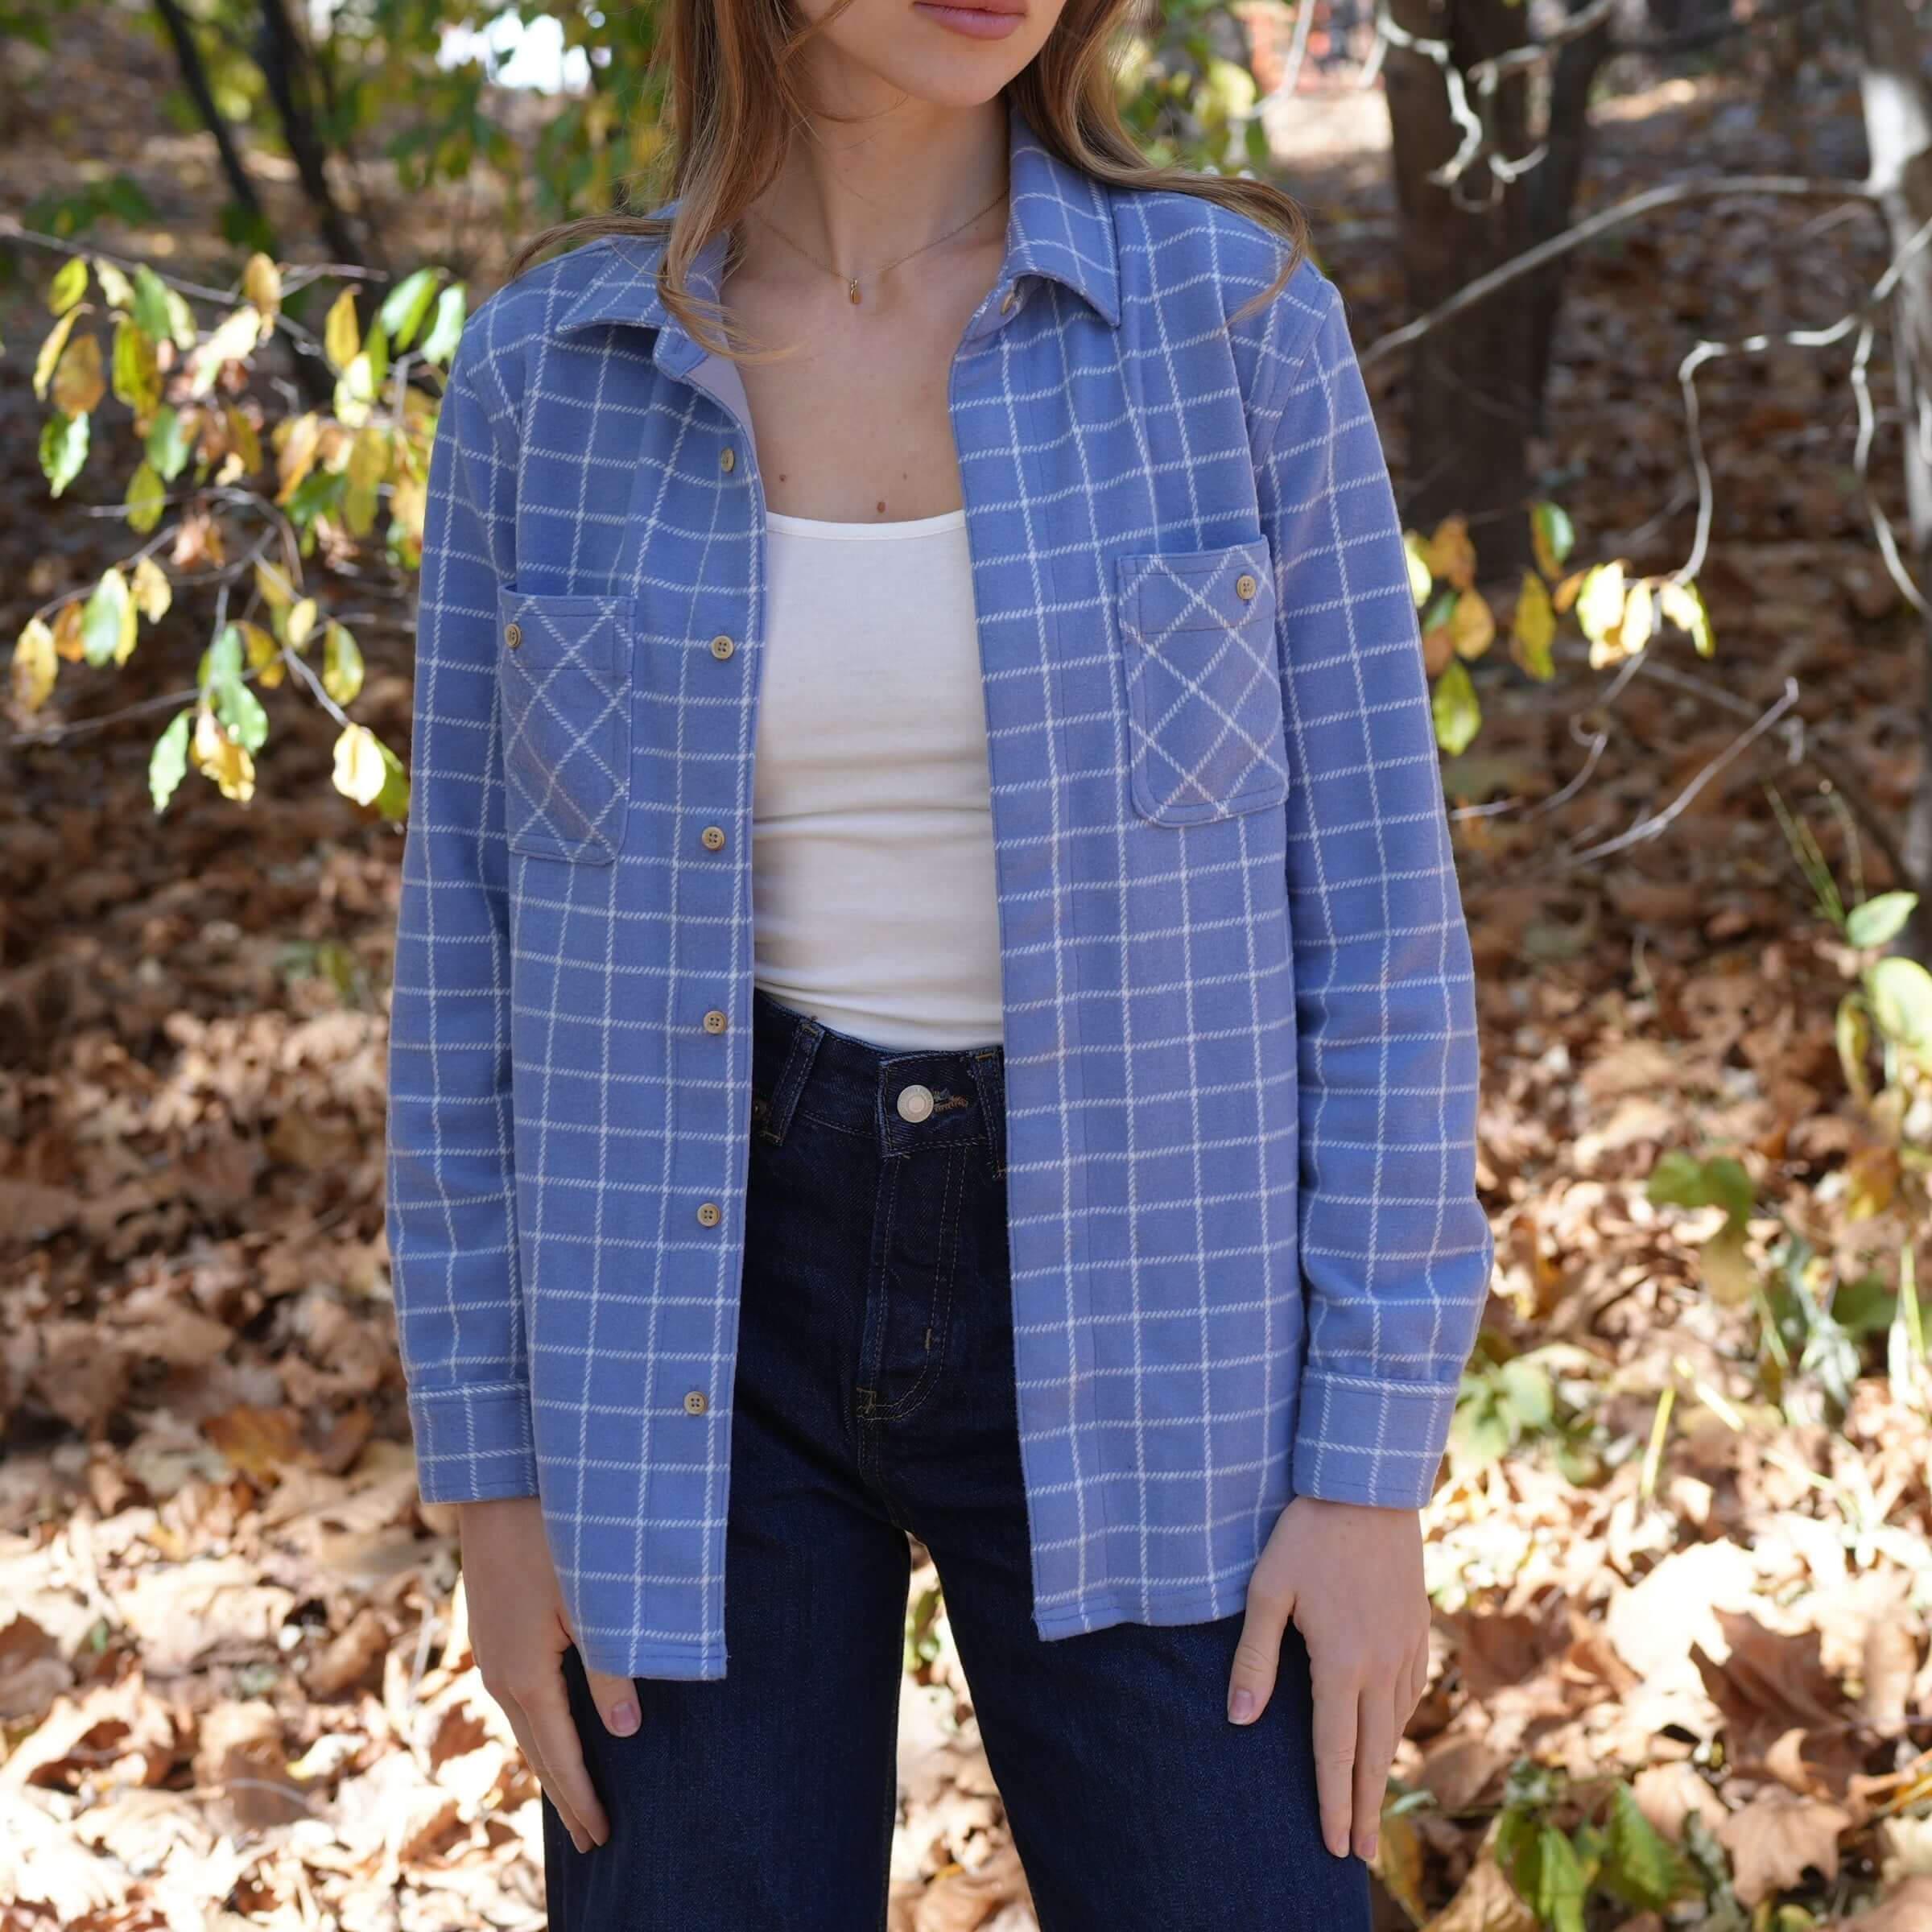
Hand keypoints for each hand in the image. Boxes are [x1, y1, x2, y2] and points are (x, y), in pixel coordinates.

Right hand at [458, 1496, 641, 1853]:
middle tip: (592, 1841)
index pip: (559, 1755)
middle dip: (565, 1797)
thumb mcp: (592, 1601)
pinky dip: (537, 1730)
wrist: (497, 1486)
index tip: (603, 1837)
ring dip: (550, 1765)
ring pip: (523, 1726)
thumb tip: (626, 1730)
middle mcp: (499, 1674)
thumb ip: (612, 1665)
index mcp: (524, 1676)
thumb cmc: (552, 1537)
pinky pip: (517, 1699)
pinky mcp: (492, 1631)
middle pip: (536, 1752)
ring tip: (573, 1800)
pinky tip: (549, 1730)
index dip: (582, 1797)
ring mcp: (490, 1652)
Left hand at [1226, 1495, 1429, 1862]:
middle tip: (1361, 1857)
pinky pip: (1411, 1693)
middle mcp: (1382, 1664)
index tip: (1334, 1846)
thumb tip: (1239, 1721)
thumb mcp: (1267, 1591)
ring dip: (1382, 1769)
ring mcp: (1407, 1647)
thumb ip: (1254, 1659)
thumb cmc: (1306, 1535)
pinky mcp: (1419, 1628)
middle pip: (1374, 1753)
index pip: (1334, 1751)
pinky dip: (1397, 1725)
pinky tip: (1387, 1734)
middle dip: (1366, 1809)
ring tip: (1370, 1805)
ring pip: (1395, 1725)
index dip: (1332, 1802)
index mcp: (1342, 1662)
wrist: (1367, 1488)